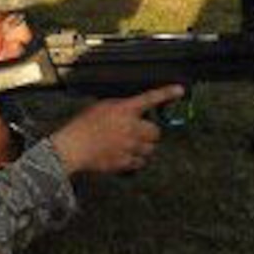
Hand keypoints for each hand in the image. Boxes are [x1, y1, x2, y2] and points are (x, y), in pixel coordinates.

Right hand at [50, 86, 182, 175]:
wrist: (73, 147)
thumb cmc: (82, 126)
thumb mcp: (101, 107)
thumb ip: (120, 107)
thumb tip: (130, 109)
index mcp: (124, 110)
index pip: (150, 98)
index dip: (167, 93)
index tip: (179, 90)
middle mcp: (131, 127)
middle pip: (155, 131)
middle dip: (150, 132)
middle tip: (139, 132)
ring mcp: (130, 146)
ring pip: (150, 148)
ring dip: (144, 147)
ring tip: (131, 145)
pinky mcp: (126, 162)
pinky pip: (140, 162)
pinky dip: (136, 160)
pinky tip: (126, 156)